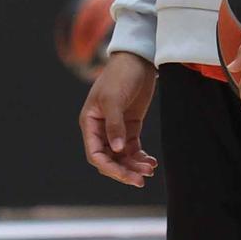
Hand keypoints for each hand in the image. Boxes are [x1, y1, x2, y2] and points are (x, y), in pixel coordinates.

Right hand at [80, 51, 159, 186]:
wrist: (138, 59)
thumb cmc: (120, 75)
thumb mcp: (114, 99)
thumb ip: (114, 125)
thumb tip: (116, 150)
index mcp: (90, 123)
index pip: (95, 154)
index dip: (109, 168)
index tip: (126, 176)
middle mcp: (101, 129)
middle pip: (109, 159)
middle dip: (124, 171)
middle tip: (141, 180)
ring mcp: (116, 129)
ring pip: (122, 157)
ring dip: (134, 166)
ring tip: (149, 169)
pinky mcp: (131, 126)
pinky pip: (133, 149)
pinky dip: (140, 157)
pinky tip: (151, 161)